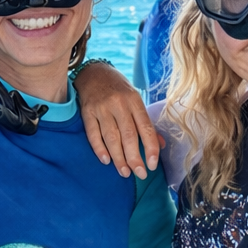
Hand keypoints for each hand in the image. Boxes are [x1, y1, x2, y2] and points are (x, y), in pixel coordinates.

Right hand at [74, 61, 162, 178]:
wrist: (94, 73)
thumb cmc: (118, 90)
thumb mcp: (136, 100)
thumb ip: (146, 123)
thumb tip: (160, 146)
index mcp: (134, 100)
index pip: (145, 128)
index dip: (150, 148)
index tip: (152, 165)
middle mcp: (119, 104)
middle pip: (128, 136)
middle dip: (135, 158)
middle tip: (140, 174)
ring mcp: (102, 108)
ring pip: (111, 138)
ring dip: (119, 158)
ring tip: (125, 172)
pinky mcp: (87, 112)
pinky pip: (93, 134)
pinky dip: (99, 149)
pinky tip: (106, 161)